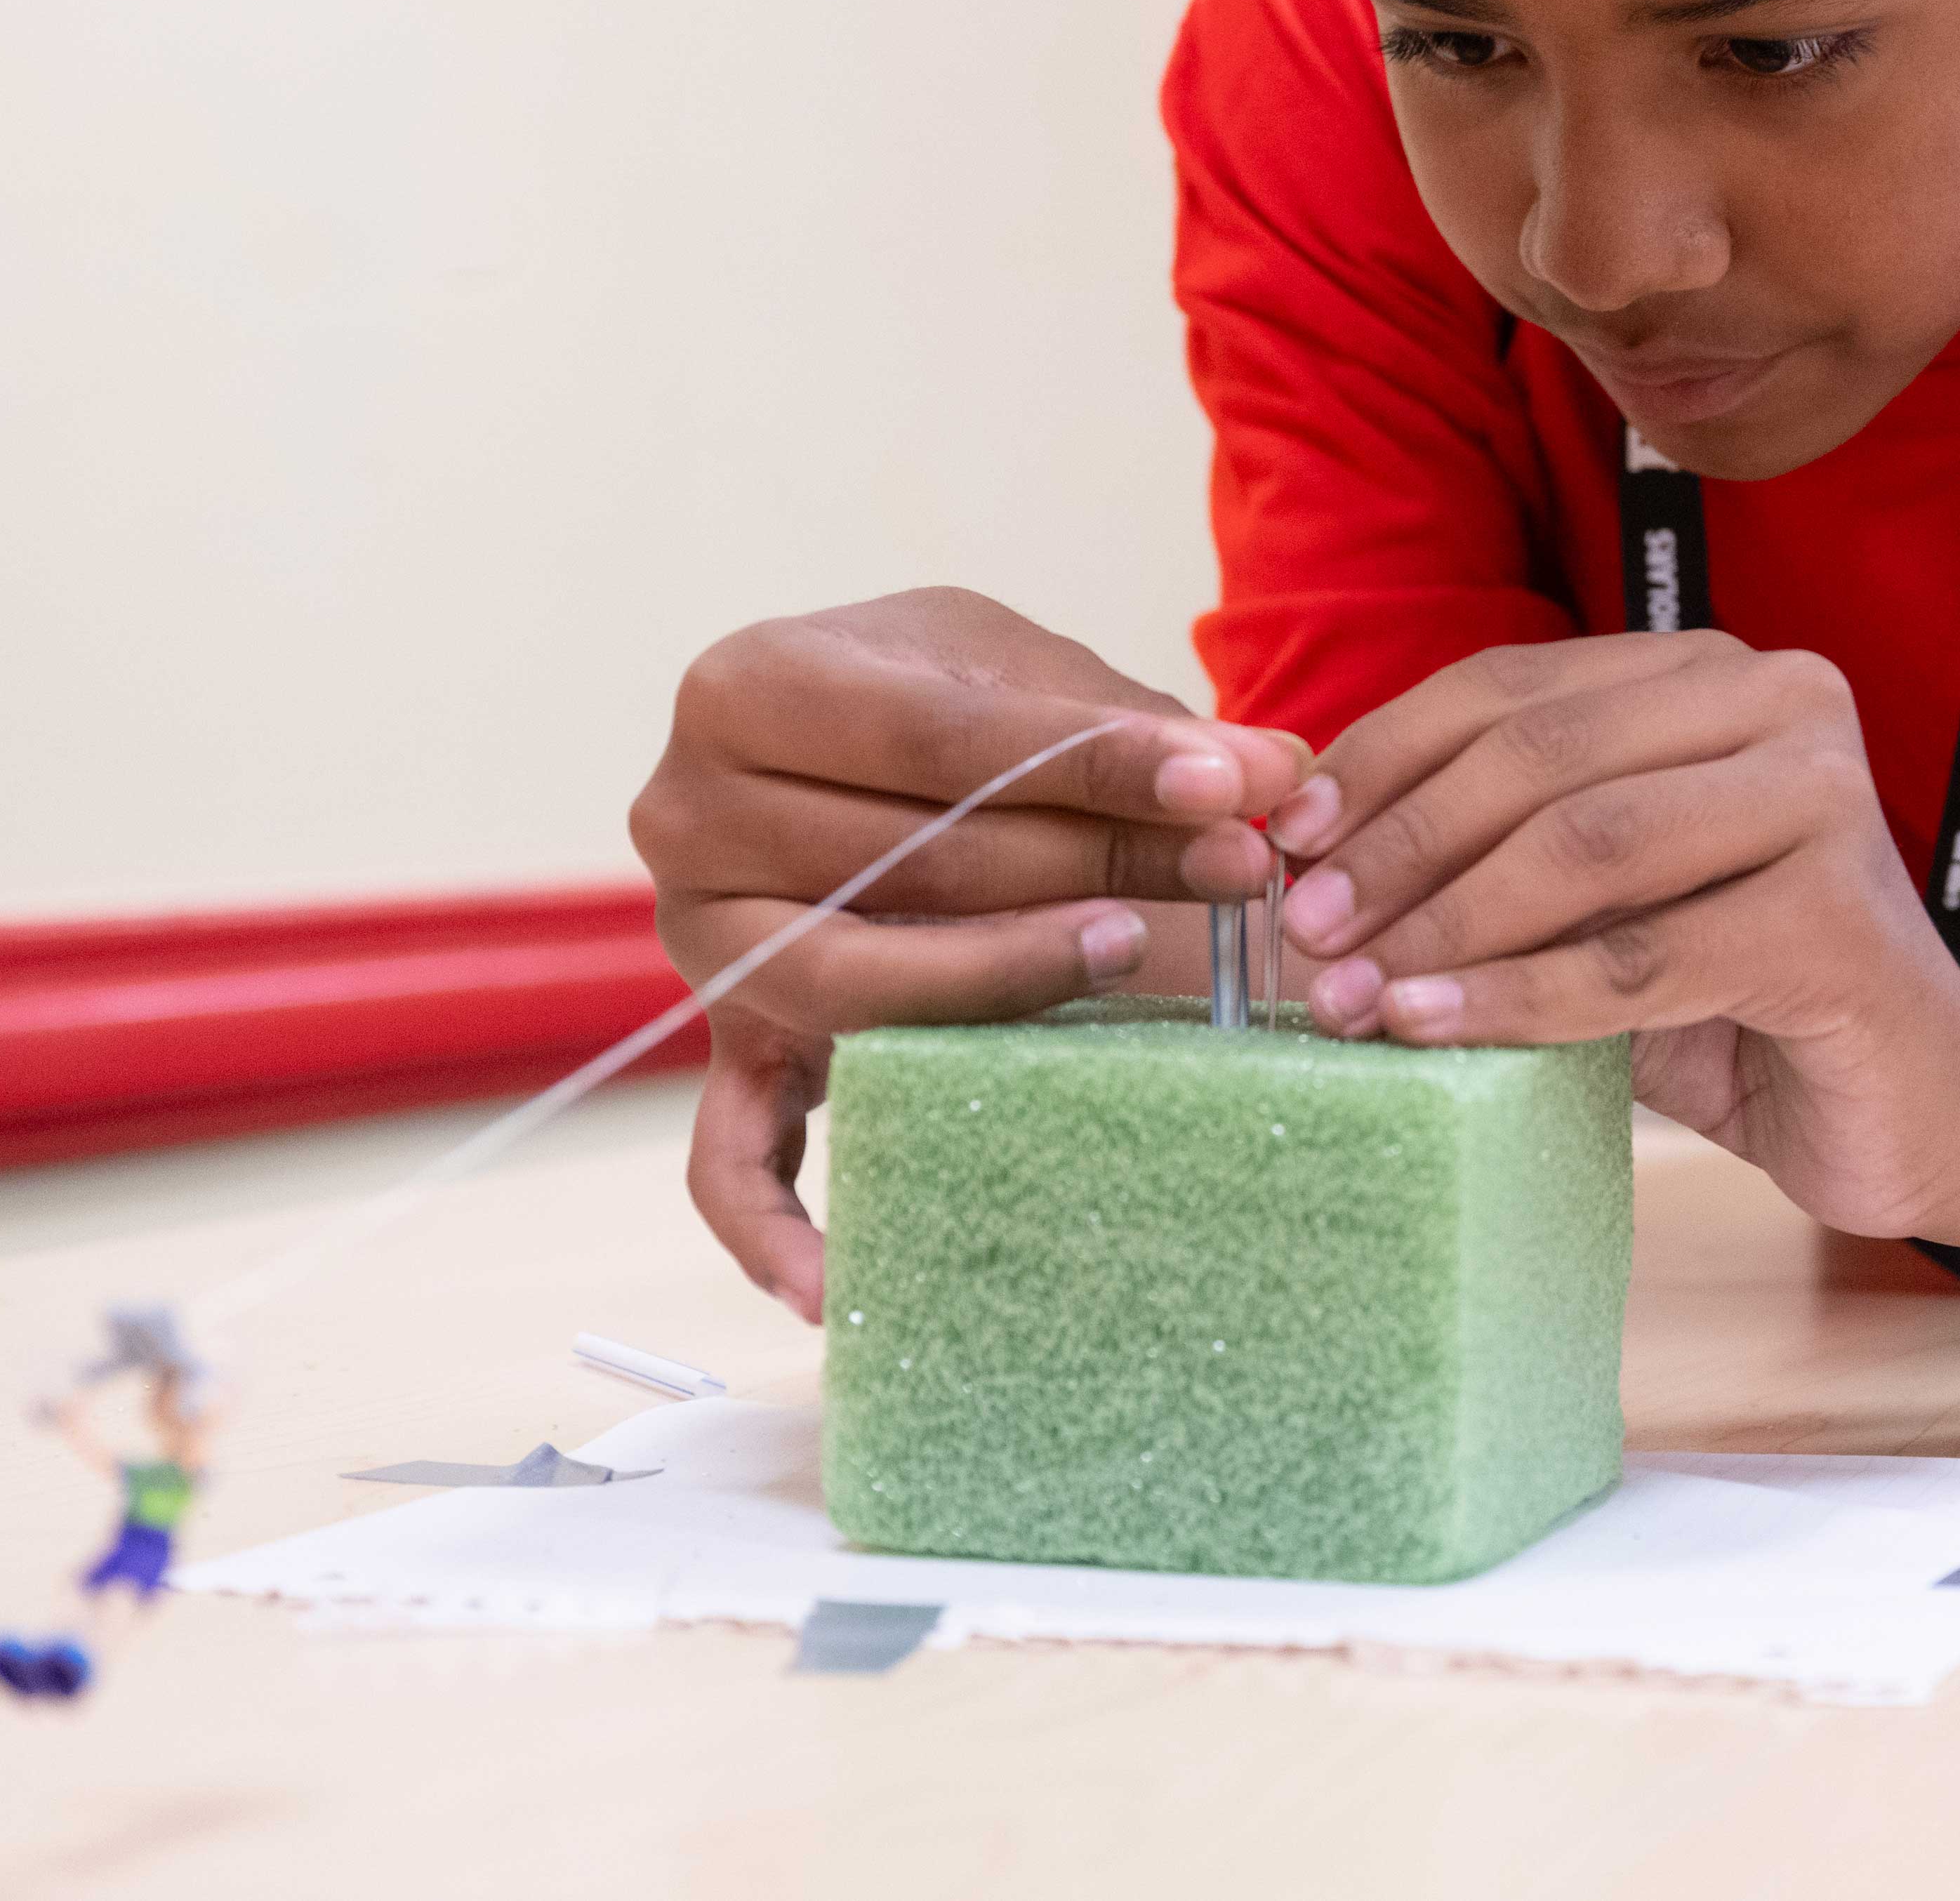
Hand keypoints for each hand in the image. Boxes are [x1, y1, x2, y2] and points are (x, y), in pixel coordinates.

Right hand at [630, 586, 1308, 1310]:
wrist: (880, 747)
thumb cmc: (956, 704)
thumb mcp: (1026, 670)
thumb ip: (1132, 727)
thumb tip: (1269, 776)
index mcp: (746, 688)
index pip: (936, 736)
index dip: (1095, 760)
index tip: (1230, 783)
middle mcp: (691, 817)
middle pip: (909, 857)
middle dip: (1098, 857)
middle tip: (1239, 864)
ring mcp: (706, 947)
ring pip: (853, 987)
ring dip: (1007, 981)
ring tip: (1132, 957)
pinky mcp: (733, 1052)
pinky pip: (732, 1160)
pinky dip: (778, 1230)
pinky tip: (838, 1288)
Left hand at [1268, 632, 1959, 1241]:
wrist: (1915, 1109)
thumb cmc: (1738, 1003)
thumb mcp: (1598, 908)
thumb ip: (1491, 860)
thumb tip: (1297, 857)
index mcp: (1711, 674)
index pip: (1510, 687)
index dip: (1381, 758)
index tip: (1283, 843)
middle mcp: (1782, 702)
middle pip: (1538, 753)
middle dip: (1400, 845)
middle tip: (1304, 933)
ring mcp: (1824, 801)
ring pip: (1584, 845)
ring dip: (1445, 923)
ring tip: (1350, 994)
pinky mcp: (1840, 918)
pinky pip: (1639, 956)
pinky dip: (1518, 997)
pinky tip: (1433, 1028)